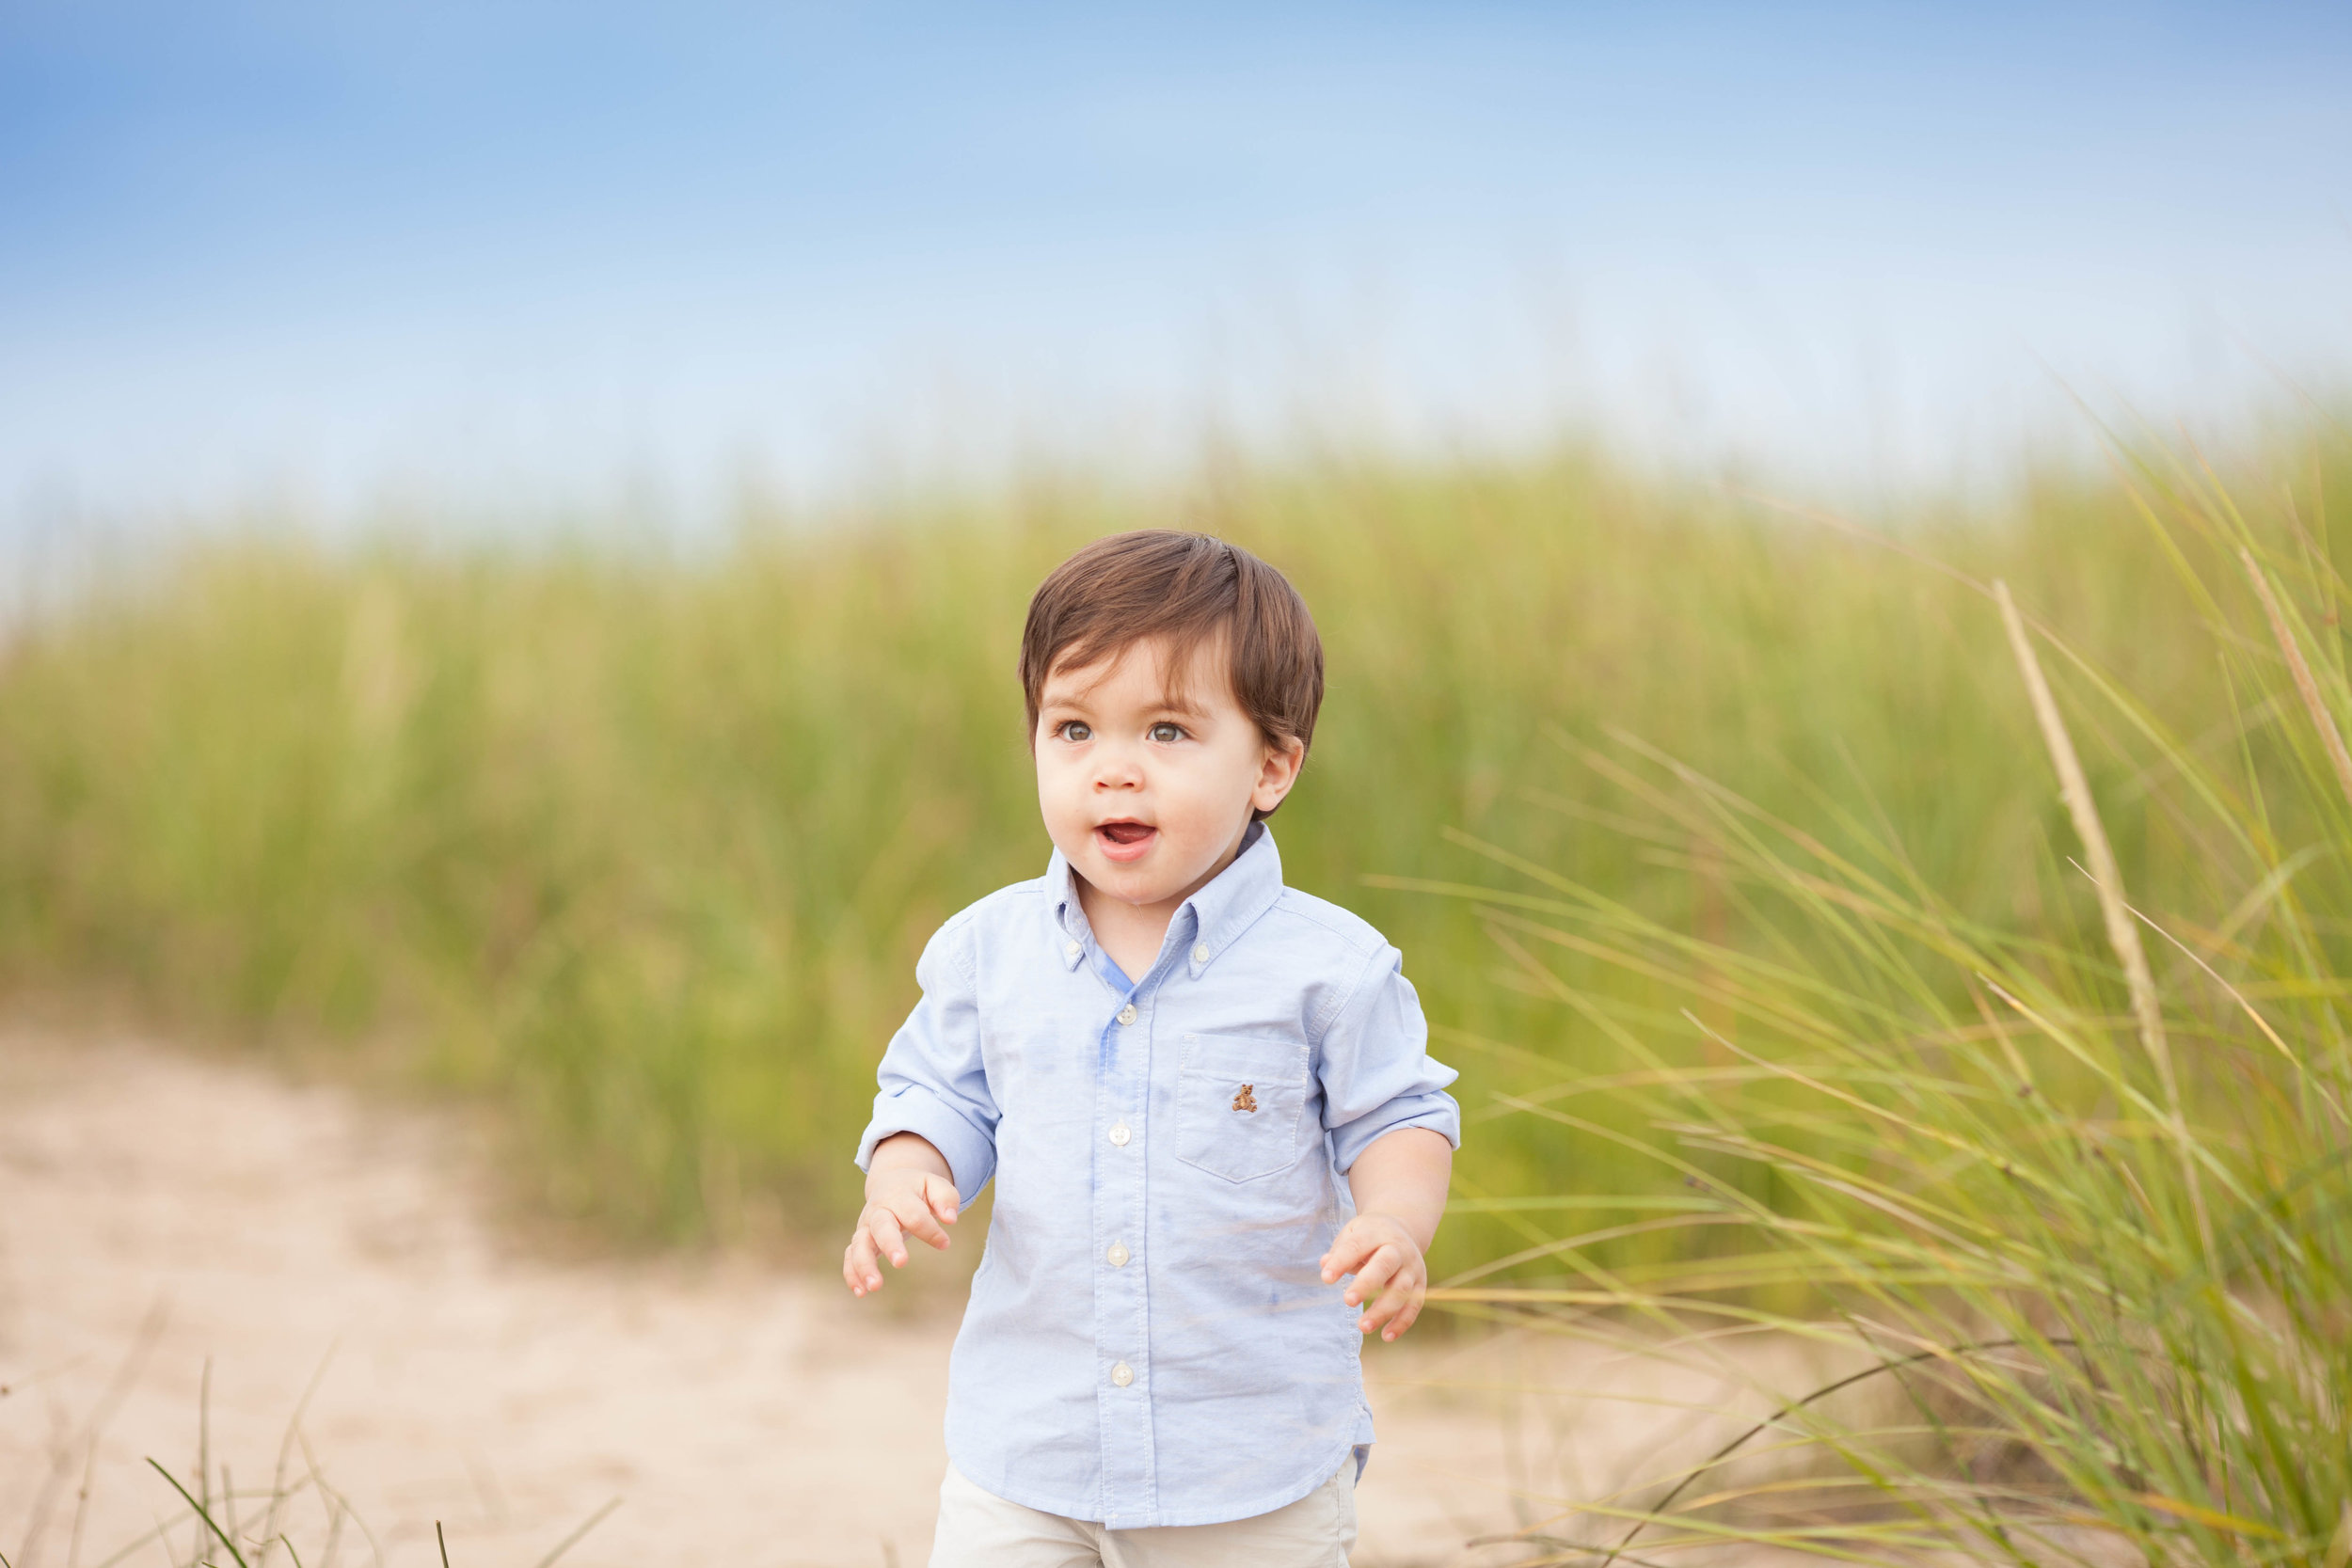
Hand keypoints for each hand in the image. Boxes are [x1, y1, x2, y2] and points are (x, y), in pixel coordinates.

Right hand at [843, 1164, 959, 1296]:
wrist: (891, 1182)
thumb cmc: (918, 1189)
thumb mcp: (934, 1184)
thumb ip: (946, 1198)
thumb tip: (951, 1219)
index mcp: (899, 1196)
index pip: (914, 1214)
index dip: (930, 1230)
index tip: (945, 1244)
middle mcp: (879, 1211)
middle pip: (881, 1227)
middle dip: (890, 1245)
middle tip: (901, 1263)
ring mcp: (866, 1226)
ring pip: (860, 1244)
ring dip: (865, 1265)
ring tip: (874, 1287)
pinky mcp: (860, 1240)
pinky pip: (850, 1256)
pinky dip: (852, 1273)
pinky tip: (861, 1292)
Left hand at [1319, 1212, 1427, 1341]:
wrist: (1404, 1229)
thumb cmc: (1369, 1236)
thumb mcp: (1353, 1233)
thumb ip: (1340, 1250)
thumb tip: (1325, 1264)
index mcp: (1376, 1232)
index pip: (1357, 1246)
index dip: (1342, 1262)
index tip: (1326, 1278)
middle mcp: (1398, 1249)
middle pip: (1385, 1265)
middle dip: (1367, 1284)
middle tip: (1347, 1301)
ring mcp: (1411, 1267)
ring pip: (1402, 1289)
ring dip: (1383, 1310)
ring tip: (1363, 1326)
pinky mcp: (1420, 1284)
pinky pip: (1414, 1305)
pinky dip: (1402, 1322)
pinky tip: (1386, 1336)